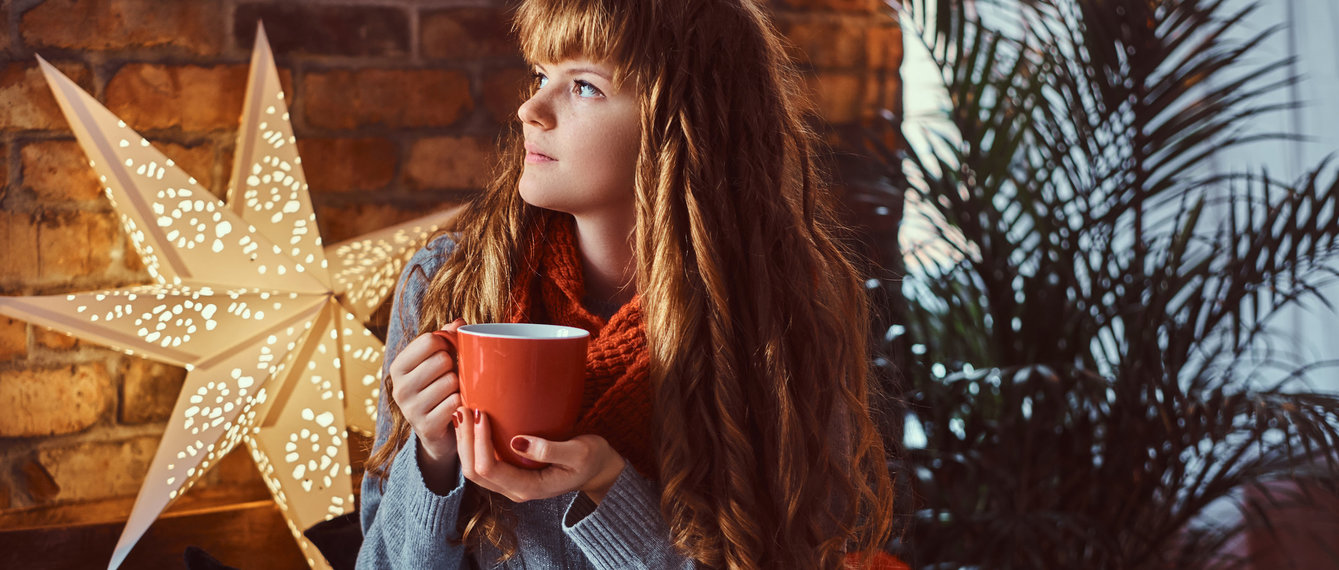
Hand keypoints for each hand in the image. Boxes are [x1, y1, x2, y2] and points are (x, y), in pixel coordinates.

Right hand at [388, 318, 465, 491]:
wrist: (440, 434)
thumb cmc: (441, 389)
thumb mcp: (439, 362)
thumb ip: (447, 338)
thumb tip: (459, 322)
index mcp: (399, 367)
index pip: (430, 339)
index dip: (448, 343)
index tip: (451, 353)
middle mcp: (399, 387)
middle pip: (441, 359)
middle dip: (455, 366)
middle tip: (454, 376)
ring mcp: (410, 409)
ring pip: (450, 381)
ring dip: (460, 387)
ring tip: (454, 394)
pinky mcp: (425, 426)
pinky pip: (454, 403)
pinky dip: (462, 404)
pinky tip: (457, 409)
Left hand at [454, 407, 626, 503]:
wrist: (597, 470)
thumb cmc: (591, 459)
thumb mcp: (579, 453)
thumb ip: (549, 450)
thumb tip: (517, 441)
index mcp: (529, 488)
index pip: (490, 469)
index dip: (480, 442)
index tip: (482, 413)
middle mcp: (514, 490)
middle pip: (474, 472)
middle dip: (465, 441)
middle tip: (464, 409)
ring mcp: (511, 483)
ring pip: (473, 469)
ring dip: (464, 442)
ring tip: (461, 413)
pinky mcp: (511, 473)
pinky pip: (482, 462)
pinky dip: (472, 443)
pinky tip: (471, 423)